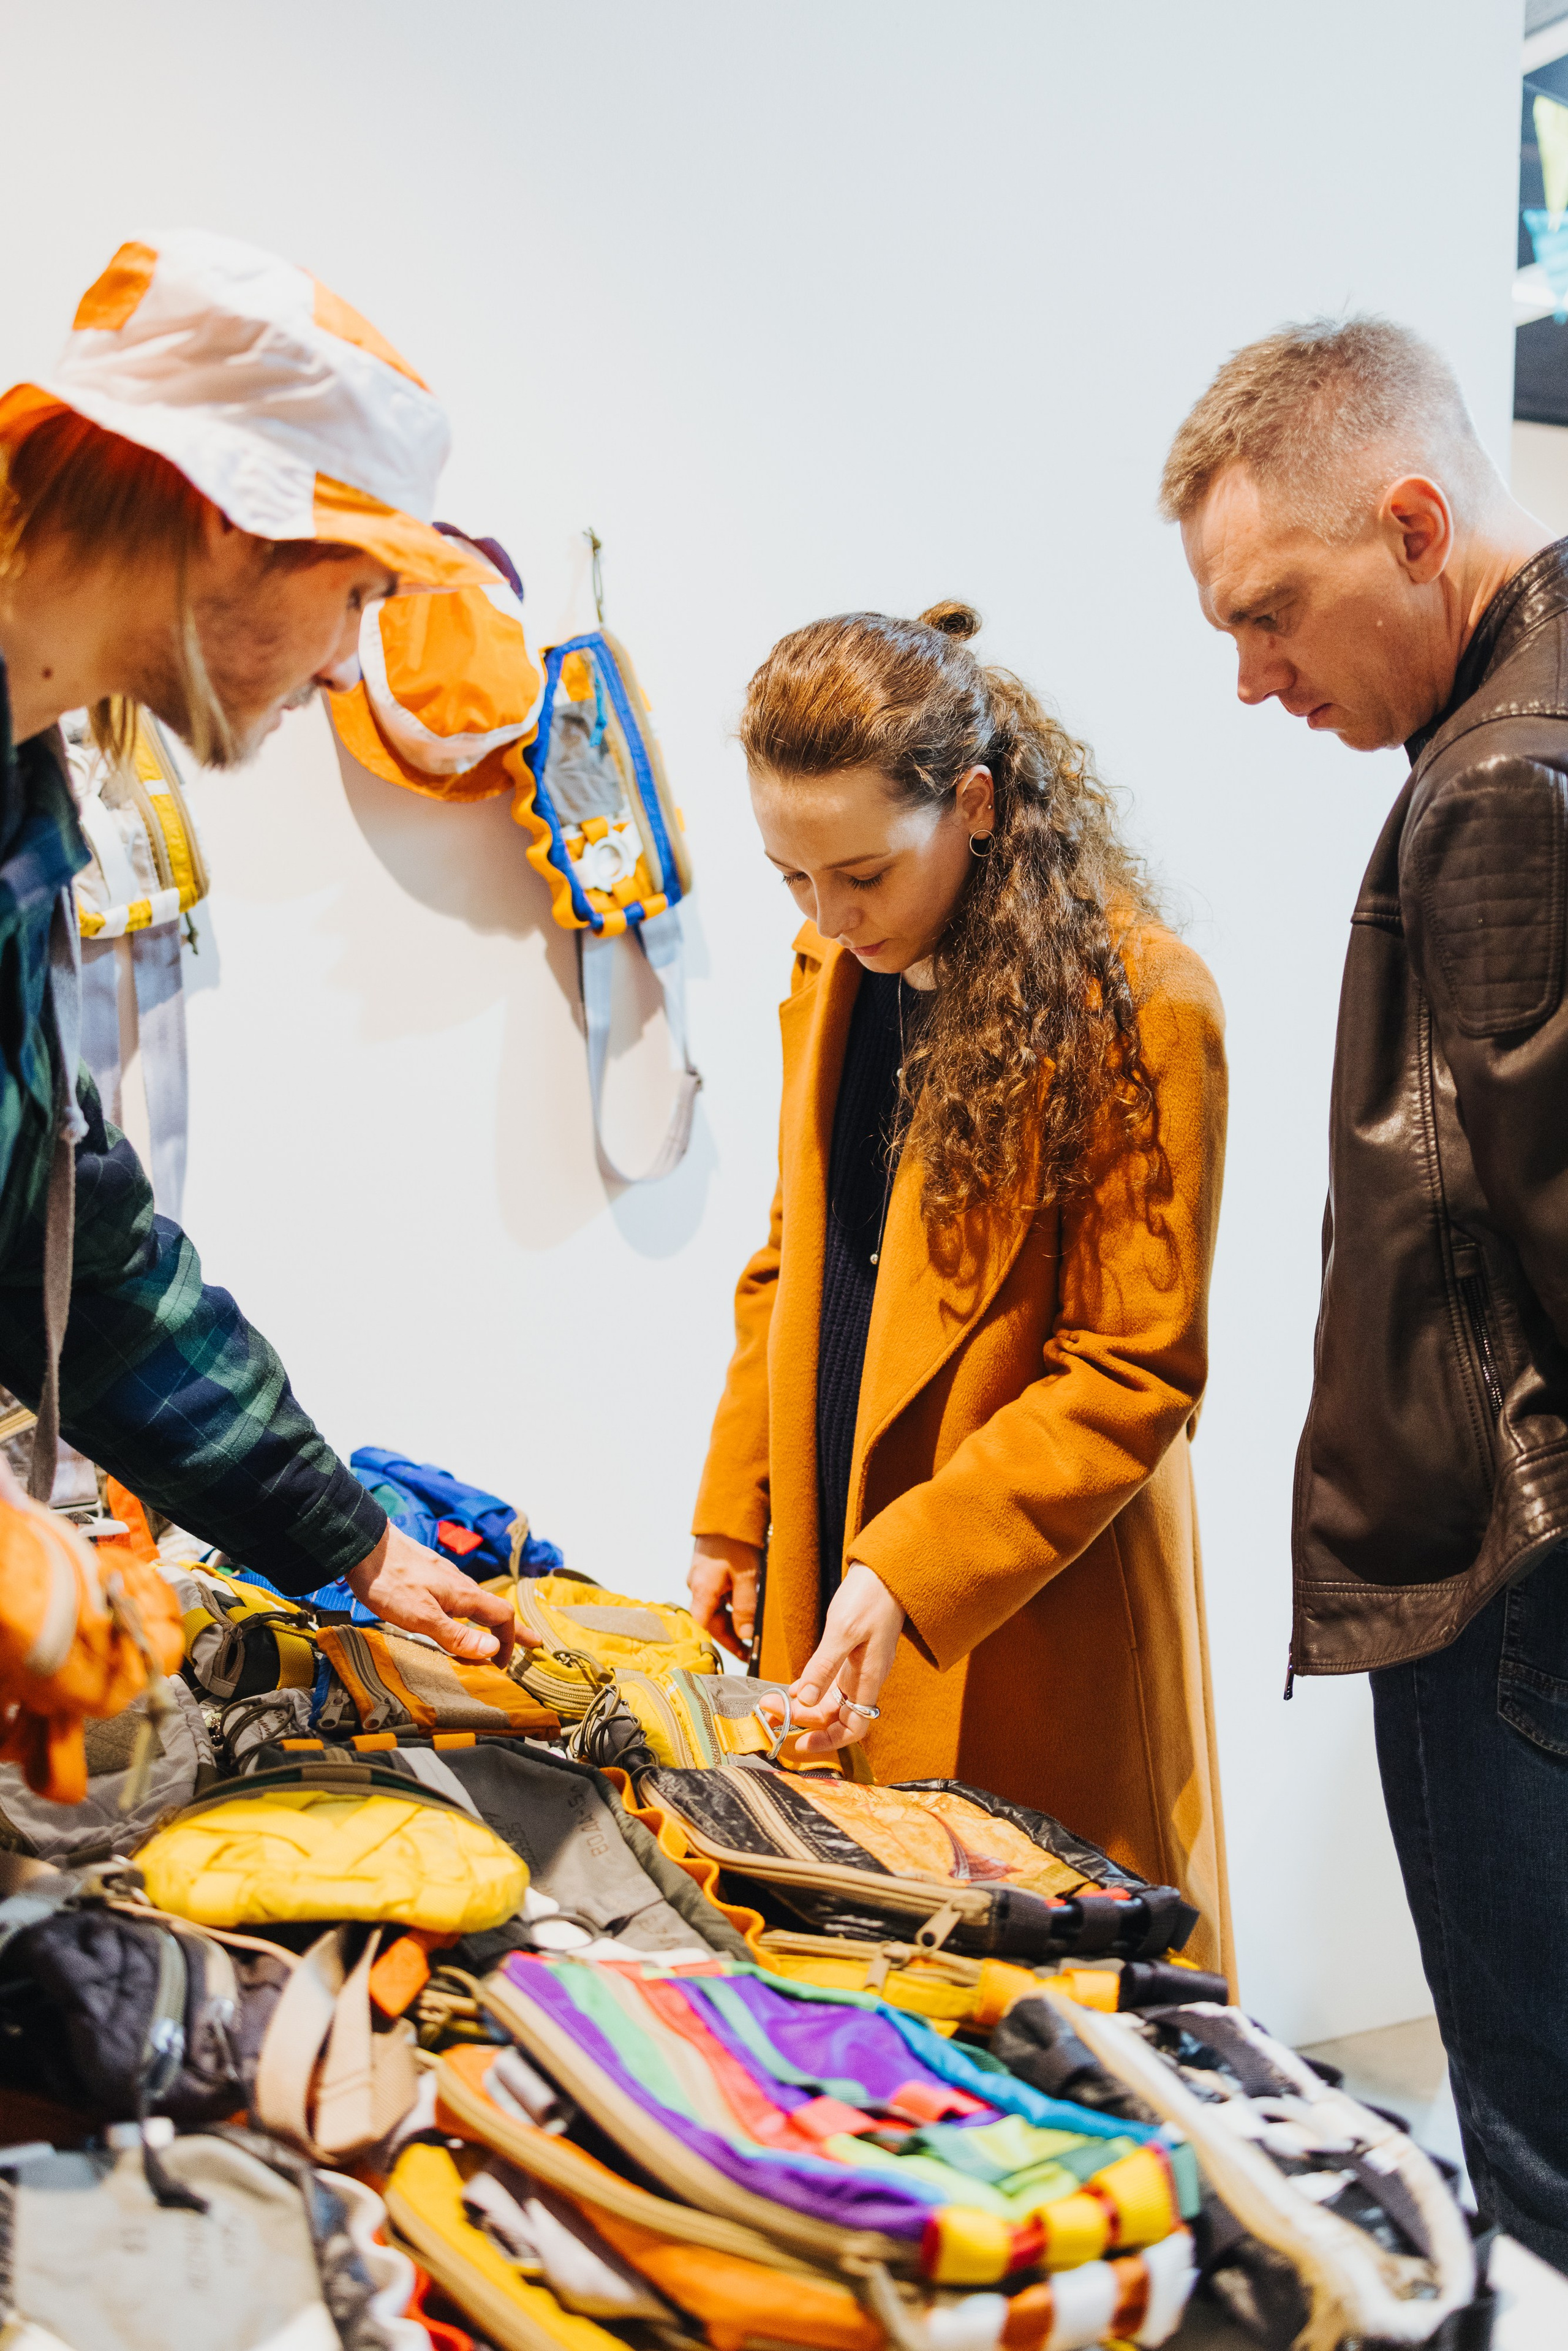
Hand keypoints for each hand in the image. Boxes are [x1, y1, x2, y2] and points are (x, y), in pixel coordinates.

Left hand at [346, 1523, 527, 1665]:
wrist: (364, 1545)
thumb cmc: (389, 1581)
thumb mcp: (422, 1617)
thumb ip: (456, 1635)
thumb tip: (493, 1650)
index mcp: (463, 1595)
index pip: (502, 1617)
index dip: (508, 1642)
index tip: (502, 1665)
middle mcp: (460, 1584)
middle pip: (494, 1609)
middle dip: (512, 1630)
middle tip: (532, 1642)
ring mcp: (444, 1578)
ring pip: (476, 1603)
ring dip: (490, 1621)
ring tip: (495, 1636)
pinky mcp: (428, 1575)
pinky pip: (459, 1597)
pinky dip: (469, 1613)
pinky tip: (458, 1615)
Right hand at [688, 1536, 761, 1660]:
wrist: (727, 1512)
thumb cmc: (737, 1543)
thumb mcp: (747, 1577)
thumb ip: (745, 1607)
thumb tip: (745, 1636)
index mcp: (702, 1590)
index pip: (703, 1628)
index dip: (716, 1645)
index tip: (735, 1657)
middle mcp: (696, 1587)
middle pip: (710, 1621)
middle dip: (730, 1636)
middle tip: (750, 1650)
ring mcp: (700, 1579)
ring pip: (713, 1609)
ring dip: (730, 1621)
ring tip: (750, 1634)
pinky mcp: (706, 1573)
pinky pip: (715, 1597)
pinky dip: (728, 1606)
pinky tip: (743, 1608)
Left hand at [787, 1563, 903, 1753]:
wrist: (885, 1572)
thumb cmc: (869, 1598)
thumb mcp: (843, 1630)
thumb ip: (823, 1666)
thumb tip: (804, 1699)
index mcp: (868, 1678)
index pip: (853, 1727)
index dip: (829, 1741)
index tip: (800, 1743)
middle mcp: (864, 1678)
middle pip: (835, 1716)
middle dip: (803, 1720)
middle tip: (769, 1712)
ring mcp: (858, 1667)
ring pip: (830, 1700)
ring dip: (802, 1705)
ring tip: (773, 1702)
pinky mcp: (851, 1655)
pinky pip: (830, 1683)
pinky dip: (810, 1688)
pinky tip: (792, 1687)